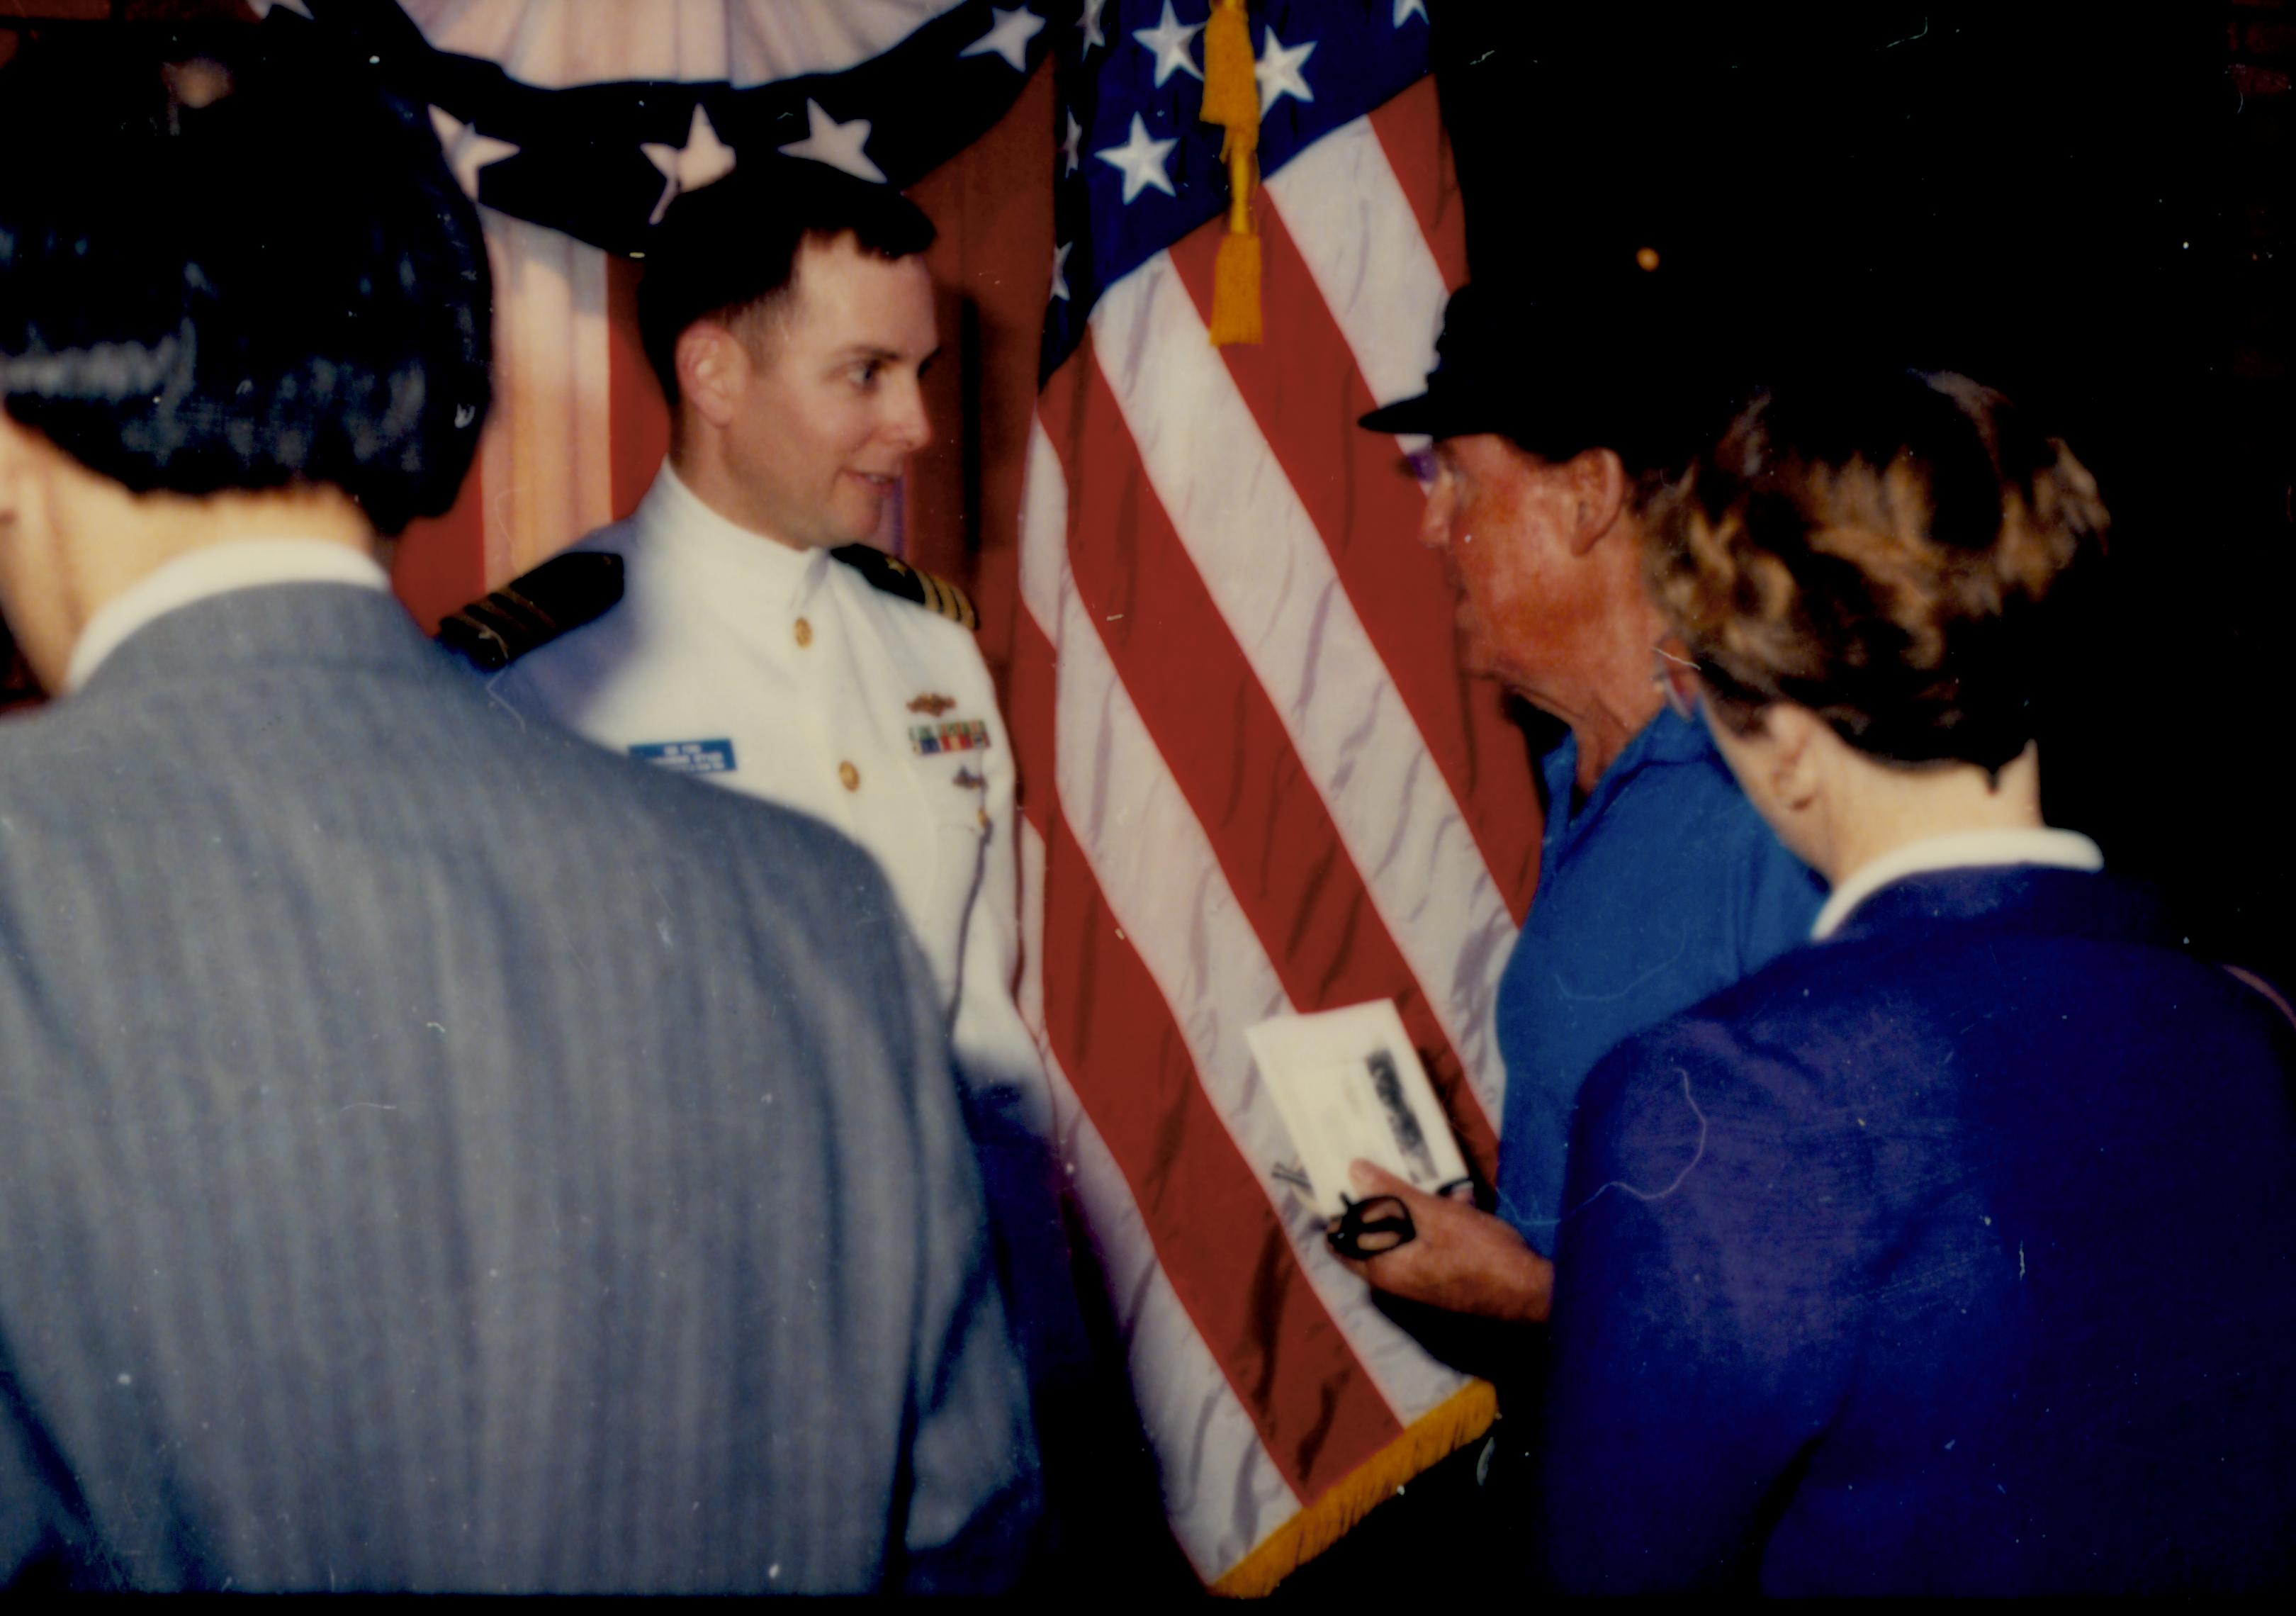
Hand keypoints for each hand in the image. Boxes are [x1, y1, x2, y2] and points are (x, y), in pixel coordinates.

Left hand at [1328, 1161, 1552, 1323]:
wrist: (1529, 1294)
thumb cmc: (1479, 1253)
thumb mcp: (1434, 1214)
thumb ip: (1391, 1195)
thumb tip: (1354, 1171)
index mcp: (1382, 1266)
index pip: (1338, 1239)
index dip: (1337, 1207)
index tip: (1343, 1175)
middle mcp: (1393, 1279)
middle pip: (1372, 1232)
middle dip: (1381, 1199)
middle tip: (1389, 1168)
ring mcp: (1418, 1281)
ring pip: (1402, 1234)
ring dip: (1416, 1206)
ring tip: (1439, 1182)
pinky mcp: (1441, 1278)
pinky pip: (1425, 1243)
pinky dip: (1435, 1222)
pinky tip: (1462, 1201)